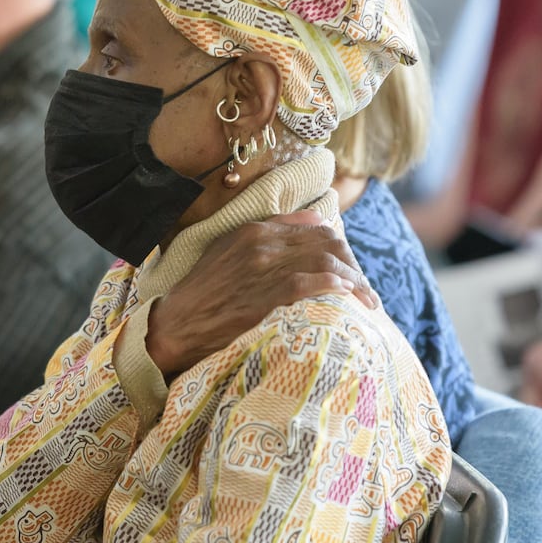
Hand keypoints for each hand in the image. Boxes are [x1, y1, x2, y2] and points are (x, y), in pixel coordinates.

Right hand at [146, 211, 375, 375]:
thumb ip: (271, 230)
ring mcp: (266, 269)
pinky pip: (314, 284)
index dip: (341, 250)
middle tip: (364, 290)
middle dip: (354, 266)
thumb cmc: (202, 293)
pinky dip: (338, 288)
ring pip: (327, 263)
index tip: (351, 270)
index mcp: (255, 230)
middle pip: (329, 244)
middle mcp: (264, 244)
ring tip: (366, 302)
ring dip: (355, 282)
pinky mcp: (268, 296)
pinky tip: (350, 301)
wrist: (175, 325)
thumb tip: (315, 217)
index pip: (317, 229)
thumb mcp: (228, 249)